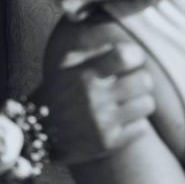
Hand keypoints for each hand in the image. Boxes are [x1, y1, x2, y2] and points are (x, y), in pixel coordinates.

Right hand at [35, 42, 155, 165]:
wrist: (37, 133)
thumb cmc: (57, 93)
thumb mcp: (66, 66)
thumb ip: (93, 51)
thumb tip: (120, 39)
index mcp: (84, 75)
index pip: (123, 57)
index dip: (135, 55)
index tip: (134, 58)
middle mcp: (94, 99)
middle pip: (144, 81)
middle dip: (142, 79)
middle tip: (135, 82)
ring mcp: (102, 123)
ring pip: (147, 104)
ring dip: (141, 101)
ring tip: (131, 101)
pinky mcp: (108, 144)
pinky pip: (142, 127)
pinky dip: (137, 123)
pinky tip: (125, 120)